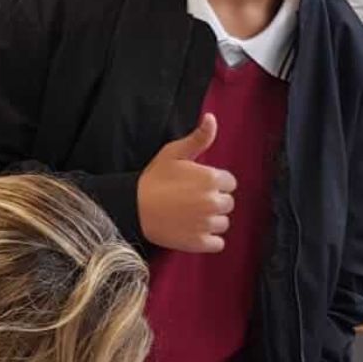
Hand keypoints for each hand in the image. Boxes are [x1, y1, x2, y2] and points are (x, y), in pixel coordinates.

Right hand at [135, 113, 235, 252]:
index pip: (229, 182)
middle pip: (228, 203)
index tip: (197, 185)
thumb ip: (198, 138)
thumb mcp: (174, 153)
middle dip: (214, 201)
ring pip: (223, 223)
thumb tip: (212, 118)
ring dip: (211, 220)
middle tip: (192, 200)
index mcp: (211, 178)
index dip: (214, 183)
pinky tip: (194, 230)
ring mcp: (207, 224)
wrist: (133, 207)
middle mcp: (213, 202)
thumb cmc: (154, 179)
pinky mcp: (199, 243)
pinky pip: (218, 243)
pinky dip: (209, 239)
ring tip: (191, 216)